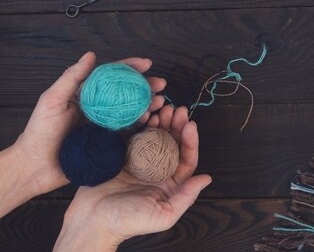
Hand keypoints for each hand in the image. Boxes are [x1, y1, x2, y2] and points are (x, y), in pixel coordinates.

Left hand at [0, 52, 165, 216]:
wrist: (35, 167)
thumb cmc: (39, 132)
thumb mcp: (53, 100)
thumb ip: (72, 77)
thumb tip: (91, 55)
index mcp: (86, 94)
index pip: (111, 76)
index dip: (130, 67)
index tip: (147, 64)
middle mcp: (98, 108)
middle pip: (126, 92)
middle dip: (146, 86)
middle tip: (162, 84)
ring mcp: (104, 125)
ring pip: (131, 110)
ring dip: (148, 105)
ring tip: (160, 102)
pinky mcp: (107, 142)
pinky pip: (128, 131)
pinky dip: (141, 125)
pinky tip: (151, 121)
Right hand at [54, 106, 211, 251]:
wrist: (91, 221)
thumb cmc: (128, 222)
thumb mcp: (163, 215)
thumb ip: (186, 197)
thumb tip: (207, 178)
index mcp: (170, 182)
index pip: (186, 158)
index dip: (190, 141)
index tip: (190, 125)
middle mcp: (157, 169)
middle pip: (172, 142)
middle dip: (176, 125)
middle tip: (176, 109)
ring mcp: (138, 160)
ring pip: (154, 135)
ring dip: (160, 121)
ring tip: (163, 107)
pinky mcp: (121, 154)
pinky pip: (133, 134)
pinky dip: (139, 123)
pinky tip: (144, 114)